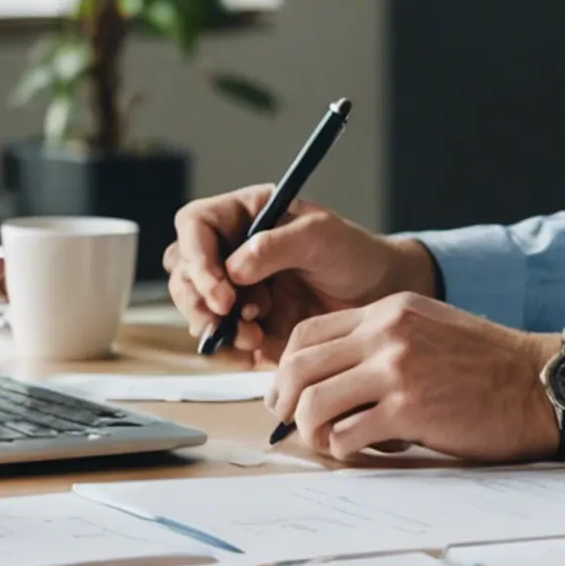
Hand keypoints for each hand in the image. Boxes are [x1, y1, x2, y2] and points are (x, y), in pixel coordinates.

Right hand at [164, 185, 437, 355]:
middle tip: (229, 315)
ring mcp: (236, 290)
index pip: (194, 226)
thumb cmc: (354, 253)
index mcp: (243, 216)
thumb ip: (275, 245)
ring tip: (253, 333)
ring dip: (215, 325)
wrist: (381, 296)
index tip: (221, 288)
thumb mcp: (320, 236)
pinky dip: (232, 348)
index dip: (197, 257)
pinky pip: (221, 341)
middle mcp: (231, 251)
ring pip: (196, 308)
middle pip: (183, 271)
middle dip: (199, 297)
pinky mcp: (247, 325)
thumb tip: (234, 267)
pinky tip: (258, 347)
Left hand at [266, 293, 564, 461]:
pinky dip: (342, 448)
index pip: (307, 333)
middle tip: (287, 422)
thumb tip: (334, 373)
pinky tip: (358, 451)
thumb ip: (382, 340)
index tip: (286, 390)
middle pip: (300, 365)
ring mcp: (397, 371)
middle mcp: (386, 334)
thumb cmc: (488, 365)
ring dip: (309, 429)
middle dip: (282, 399)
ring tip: (325, 441)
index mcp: (387, 311)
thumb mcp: (428, 328)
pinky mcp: (410, 410)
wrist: (539, 384)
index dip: (284, 366)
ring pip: (314, 401)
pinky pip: (348, 434)